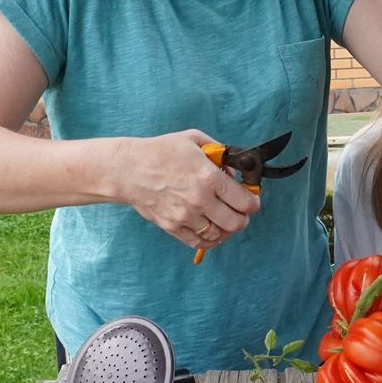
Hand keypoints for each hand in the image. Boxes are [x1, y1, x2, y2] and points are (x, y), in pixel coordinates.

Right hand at [115, 130, 260, 251]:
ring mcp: (186, 216)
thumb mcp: (194, 140)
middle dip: (243, 218)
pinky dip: (210, 240)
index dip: (253, 202)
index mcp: (209, 178)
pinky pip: (199, 242)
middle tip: (242, 213)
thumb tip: (232, 172)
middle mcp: (200, 200)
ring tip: (226, 221)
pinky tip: (213, 232)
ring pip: (219, 235)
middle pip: (236, 222)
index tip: (252, 200)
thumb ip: (219, 153)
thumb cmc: (161, 151)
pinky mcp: (172, 227)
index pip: (245, 201)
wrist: (128, 169)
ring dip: (227, 229)